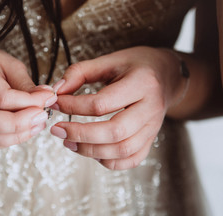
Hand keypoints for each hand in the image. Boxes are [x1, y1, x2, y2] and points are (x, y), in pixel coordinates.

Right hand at [0, 43, 56, 148]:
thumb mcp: (9, 64)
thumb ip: (26, 84)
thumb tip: (46, 99)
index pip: (1, 96)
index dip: (29, 101)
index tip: (49, 98)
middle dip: (18, 124)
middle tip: (41, 117)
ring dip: (15, 136)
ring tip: (37, 125)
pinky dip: (9, 140)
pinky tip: (25, 130)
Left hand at [50, 46, 186, 169]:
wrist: (167, 74)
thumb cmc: (135, 65)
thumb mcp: (109, 60)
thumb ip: (81, 72)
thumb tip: (57, 90)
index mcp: (141, 83)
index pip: (102, 103)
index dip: (73, 106)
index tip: (55, 103)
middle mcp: (151, 107)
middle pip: (115, 131)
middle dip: (80, 134)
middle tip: (57, 130)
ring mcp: (153, 126)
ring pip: (123, 150)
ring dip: (91, 150)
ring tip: (69, 142)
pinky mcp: (151, 138)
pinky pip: (131, 159)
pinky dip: (109, 161)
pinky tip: (93, 151)